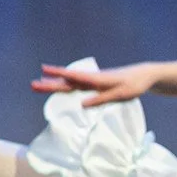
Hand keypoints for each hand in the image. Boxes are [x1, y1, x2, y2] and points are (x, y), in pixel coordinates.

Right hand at [33, 62, 159, 106]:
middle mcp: (92, 78)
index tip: (43, 71)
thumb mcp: (121, 94)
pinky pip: (78, 85)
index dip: (59, 74)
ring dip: (55, 84)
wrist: (144, 75)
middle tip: (32, 84)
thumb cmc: (134, 85)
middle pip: (68, 82)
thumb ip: (102, 99)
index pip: (74, 76)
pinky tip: (60, 85)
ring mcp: (93, 81)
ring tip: (39, 84)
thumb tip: (82, 105)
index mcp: (97, 79)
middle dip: (50, 83)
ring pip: (71, 83)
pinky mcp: (96, 84)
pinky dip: (66, 85)